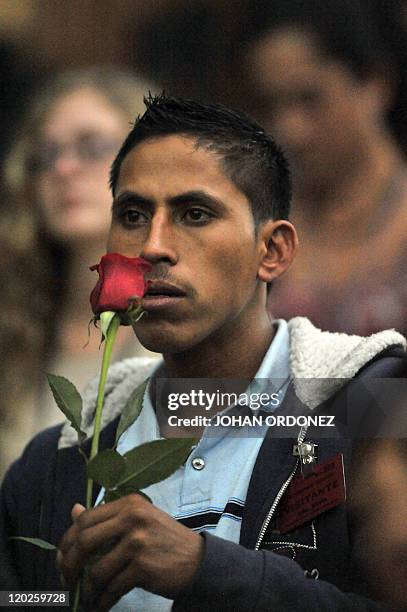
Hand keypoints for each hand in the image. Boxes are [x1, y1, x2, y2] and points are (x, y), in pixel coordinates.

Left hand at [56, 494, 204, 610]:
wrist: (198, 560)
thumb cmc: (164, 540)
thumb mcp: (138, 520)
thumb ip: (107, 517)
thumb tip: (73, 511)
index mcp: (129, 504)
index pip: (85, 519)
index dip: (68, 540)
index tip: (63, 558)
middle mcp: (132, 518)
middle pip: (84, 541)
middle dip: (70, 565)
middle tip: (68, 580)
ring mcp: (138, 542)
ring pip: (96, 570)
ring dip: (88, 590)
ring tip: (88, 597)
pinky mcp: (143, 567)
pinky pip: (112, 588)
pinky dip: (103, 601)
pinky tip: (101, 605)